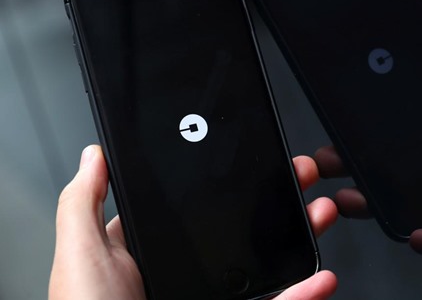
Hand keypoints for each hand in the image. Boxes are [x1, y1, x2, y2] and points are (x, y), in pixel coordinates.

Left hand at [49, 145, 337, 299]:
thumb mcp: (80, 256)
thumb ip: (84, 204)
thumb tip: (94, 156)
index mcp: (149, 253)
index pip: (193, 208)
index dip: (224, 183)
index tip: (250, 161)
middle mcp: (185, 275)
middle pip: (240, 231)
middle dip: (274, 200)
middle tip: (297, 176)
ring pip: (266, 265)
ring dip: (299, 235)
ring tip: (318, 211)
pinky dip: (303, 292)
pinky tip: (319, 277)